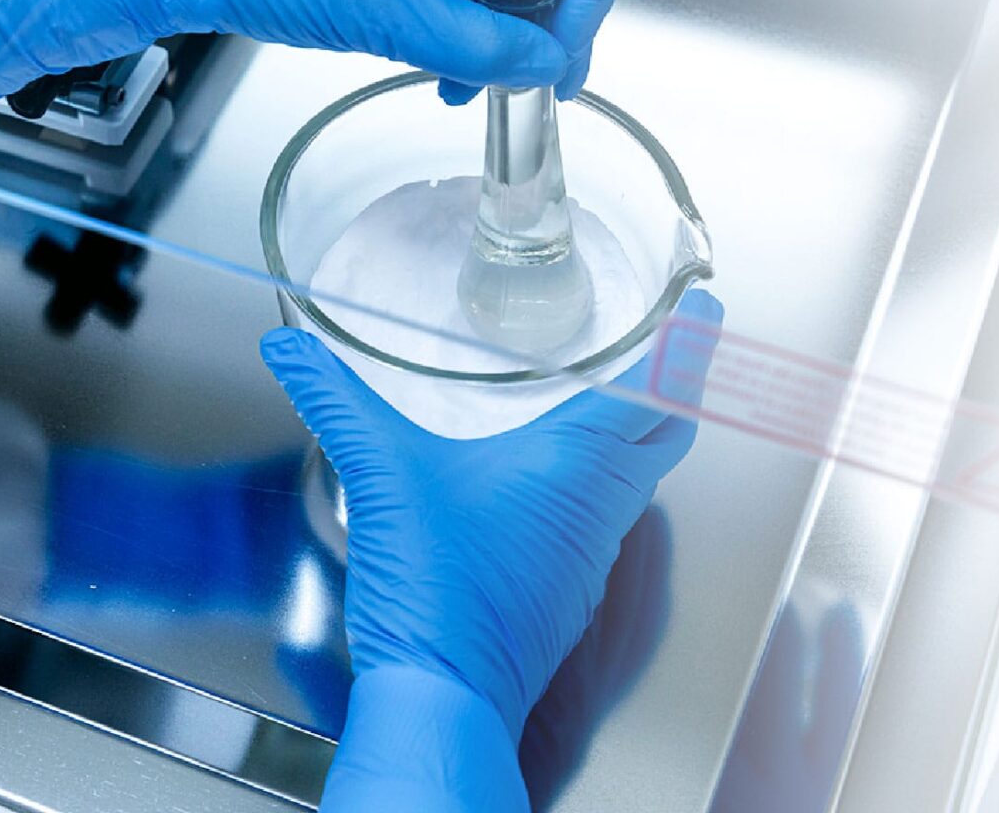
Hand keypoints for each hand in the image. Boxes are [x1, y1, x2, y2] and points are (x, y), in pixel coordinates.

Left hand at [0, 0, 619, 107]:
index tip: (559, 67)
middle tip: (520, 88)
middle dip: (543, 27)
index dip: (591, 7)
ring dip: (500, 29)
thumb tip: (545, 68)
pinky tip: (433, 56)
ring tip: (463, 83)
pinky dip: (464, 14)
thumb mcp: (399, 24)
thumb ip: (486, 52)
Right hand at [259, 290, 719, 740]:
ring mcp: (594, 550)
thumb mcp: (382, 477)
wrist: (447, 694)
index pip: (663, 389)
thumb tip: (292, 352)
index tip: (706, 305)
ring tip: (618, 394)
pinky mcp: (573, 586)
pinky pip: (608, 518)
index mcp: (580, 462)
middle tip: (673, 344)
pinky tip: (559, 475)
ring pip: (640, 479)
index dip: (691, 342)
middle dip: (679, 384)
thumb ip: (337, 403)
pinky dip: (605, 481)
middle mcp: (603, 504)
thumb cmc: (438, 594)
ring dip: (643, 435)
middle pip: (669, 433)